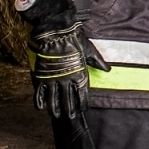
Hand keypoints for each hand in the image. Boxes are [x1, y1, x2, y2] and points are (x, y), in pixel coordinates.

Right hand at [16, 0, 99, 116]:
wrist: (56, 31)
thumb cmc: (75, 39)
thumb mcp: (89, 50)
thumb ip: (97, 62)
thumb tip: (108, 70)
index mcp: (80, 74)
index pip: (83, 94)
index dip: (83, 103)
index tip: (84, 110)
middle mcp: (67, 79)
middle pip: (69, 100)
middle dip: (70, 109)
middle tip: (71, 118)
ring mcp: (54, 78)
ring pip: (54, 98)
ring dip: (55, 108)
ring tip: (56, 116)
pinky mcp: (42, 74)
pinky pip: (40, 91)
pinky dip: (39, 100)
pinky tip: (40, 108)